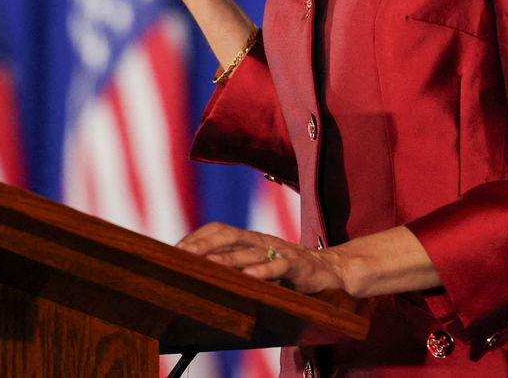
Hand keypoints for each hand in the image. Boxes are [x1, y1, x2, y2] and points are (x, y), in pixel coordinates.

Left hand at [176, 222, 348, 294]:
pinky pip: (279, 266)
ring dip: (227, 259)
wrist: (332, 271)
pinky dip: (264, 271)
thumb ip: (235, 268)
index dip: (197, 238)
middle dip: (203, 245)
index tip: (175, 251)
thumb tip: (200, 276)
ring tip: (207, 266)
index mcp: (250, 239)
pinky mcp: (298, 265)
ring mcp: (280, 251)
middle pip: (228, 235)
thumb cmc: (289, 272)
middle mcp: (262, 241)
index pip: (219, 229)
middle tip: (181, 256)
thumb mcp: (260, 266)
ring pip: (250, 251)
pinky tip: (249, 278)